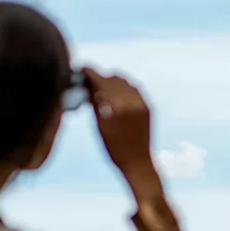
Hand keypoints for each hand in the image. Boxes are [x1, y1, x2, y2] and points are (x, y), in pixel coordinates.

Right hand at [82, 67, 160, 191]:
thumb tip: (86, 85)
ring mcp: (141, 103)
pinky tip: (115, 94)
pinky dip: (123, 88)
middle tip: (89, 81)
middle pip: (112, 79)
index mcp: (116, 107)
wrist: (137, 162)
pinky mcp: (147, 106)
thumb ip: (94, 103)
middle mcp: (131, 102)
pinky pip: (134, 89)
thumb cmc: (114, 148)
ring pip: (124, 81)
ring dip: (112, 81)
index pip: (101, 81)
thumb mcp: (100, 126)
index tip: (82, 68)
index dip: (90, 73)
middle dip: (100, 78)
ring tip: (102, 88)